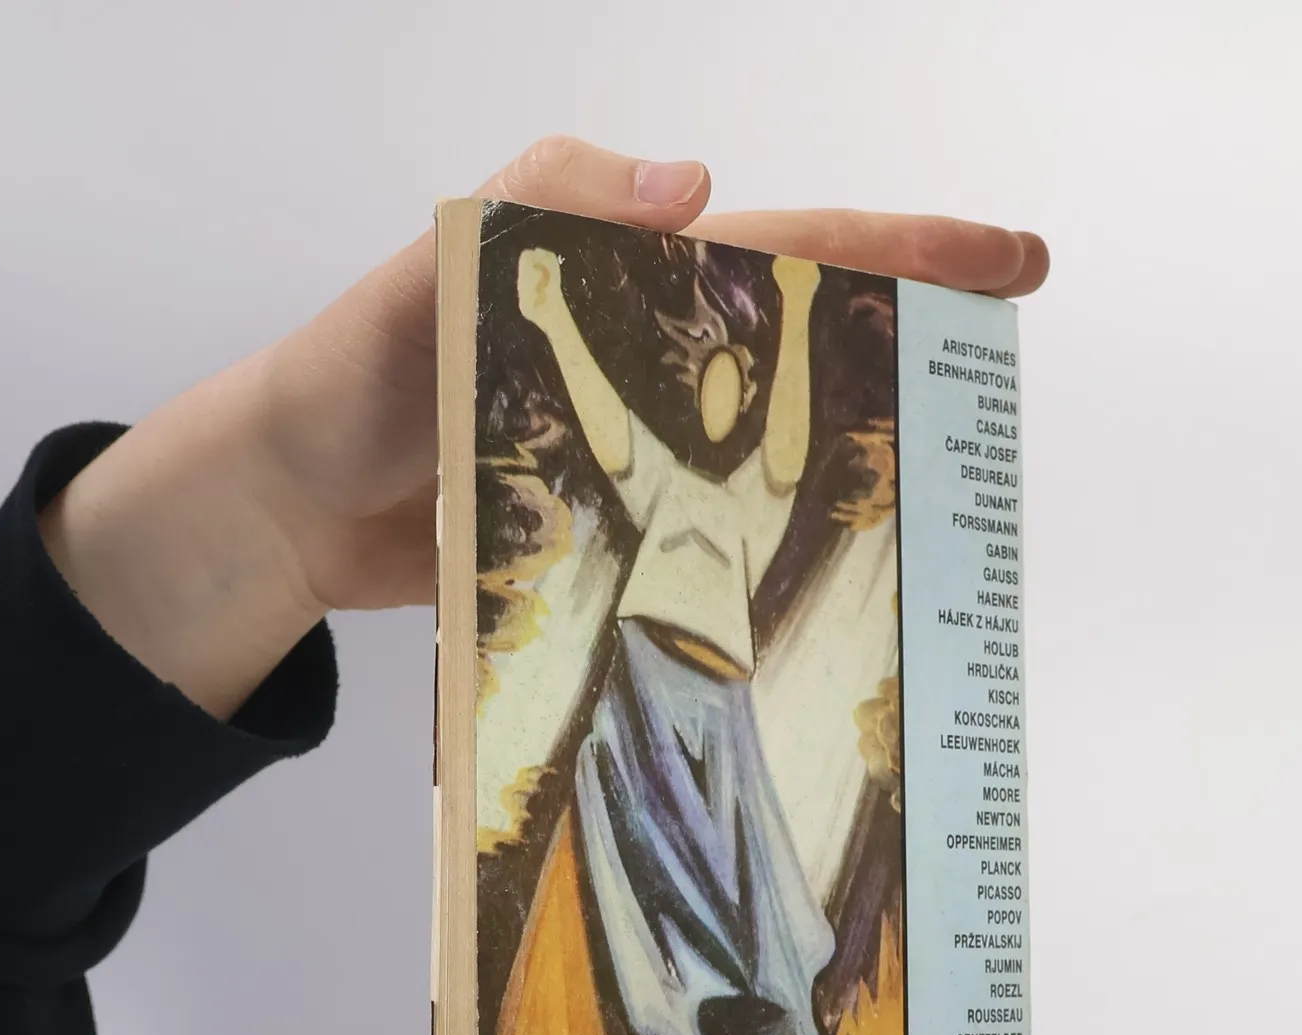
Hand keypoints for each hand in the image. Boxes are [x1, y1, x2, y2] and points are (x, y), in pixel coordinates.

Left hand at [39, 137, 1048, 719]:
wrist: (291, 513)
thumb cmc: (345, 383)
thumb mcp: (419, 279)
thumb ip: (530, 215)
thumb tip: (690, 188)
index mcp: (626, 285)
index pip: (790, 248)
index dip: (904, 247)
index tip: (1008, 259)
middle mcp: (653, 367)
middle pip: (814, 343)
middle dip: (920, 343)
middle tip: (1010, 376)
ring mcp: (642, 456)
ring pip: (782, 447)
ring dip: (870, 456)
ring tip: (960, 491)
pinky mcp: (620, 533)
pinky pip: (721, 533)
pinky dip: (784, 551)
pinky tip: (842, 580)